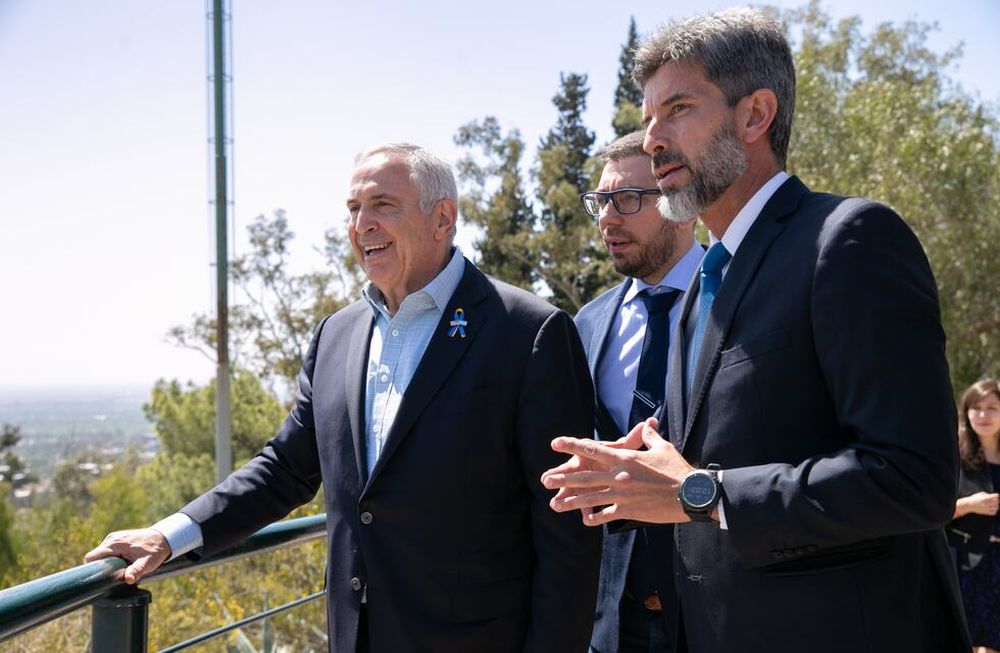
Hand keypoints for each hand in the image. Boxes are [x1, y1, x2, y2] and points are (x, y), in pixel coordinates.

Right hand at [84, 528, 171, 583]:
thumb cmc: (155, 551)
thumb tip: (129, 579)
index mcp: (114, 544)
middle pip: (95, 556)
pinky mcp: (118, 538)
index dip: (91, 568)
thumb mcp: (147, 563)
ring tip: (118, 569)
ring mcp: (114, 537)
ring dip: (106, 562)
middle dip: (100, 566)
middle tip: (111, 576)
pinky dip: (111, 557)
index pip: (91, 557)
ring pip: (101, 553)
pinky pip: (108, 549)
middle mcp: (112, 538)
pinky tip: (120, 562)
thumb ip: (136, 571)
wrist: (164, 538)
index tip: (98, 578)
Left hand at [541, 418, 694, 525]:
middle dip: (563, 479)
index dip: (572, 445)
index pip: (593, 450)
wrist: (689, 494)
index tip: (556, 443)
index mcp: (624, 458)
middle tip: (545, 480)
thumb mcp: (661, 448)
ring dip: (571, 501)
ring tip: (555, 505)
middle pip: (585, 477)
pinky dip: (595, 517)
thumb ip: (648, 437)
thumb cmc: (676, 469)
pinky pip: (606, 514)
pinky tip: (585, 520)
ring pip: (590, 498)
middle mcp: (619, 476)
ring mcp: (622, 495)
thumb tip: (646, 425)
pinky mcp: (628, 510)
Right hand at [966, 491, 999, 515]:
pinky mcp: (986, 513)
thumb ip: (987, 494)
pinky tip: (991, 509)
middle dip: (996, 501)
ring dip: (995, 506)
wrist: (969, 505)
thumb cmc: (974, 499)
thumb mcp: (980, 494)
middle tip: (993, 501)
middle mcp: (988, 503)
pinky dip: (994, 511)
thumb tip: (993, 497)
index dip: (996, 496)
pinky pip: (994, 512)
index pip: (997, 496)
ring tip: (992, 505)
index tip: (994, 496)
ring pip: (996, 507)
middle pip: (997, 502)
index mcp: (987, 497)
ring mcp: (987, 508)